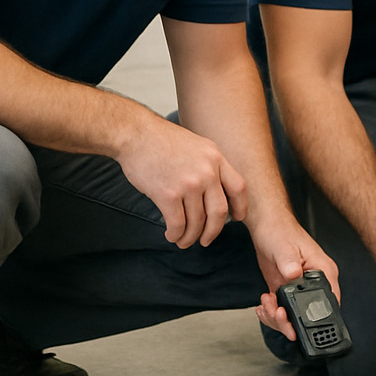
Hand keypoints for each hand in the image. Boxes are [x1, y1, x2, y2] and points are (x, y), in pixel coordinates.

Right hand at [116, 115, 247, 248]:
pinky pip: (178, 224)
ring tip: (184, 241)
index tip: (237, 219)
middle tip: (206, 240)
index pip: (238, 188)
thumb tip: (215, 192)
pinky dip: (176, 234)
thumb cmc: (161, 140)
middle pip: (219, 212)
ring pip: (197, 222)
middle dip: (213, 231)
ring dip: (190, 237)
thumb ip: (209, 165)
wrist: (135, 134)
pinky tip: (172, 235)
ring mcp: (189, 183)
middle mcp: (207, 172)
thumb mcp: (197, 145)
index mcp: (216, 158)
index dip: (241, 207)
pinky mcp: (168, 194)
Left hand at [250, 209, 340, 341]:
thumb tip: (294, 276)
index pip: (329, 302)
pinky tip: (264, 306)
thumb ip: (290, 263)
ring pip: (294, 316)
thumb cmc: (280, 230)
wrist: (267, 226)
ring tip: (267, 304)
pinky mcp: (287, 290)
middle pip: (310, 315)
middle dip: (289, 320)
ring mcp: (301, 287)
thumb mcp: (284, 247)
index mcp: (323, 271)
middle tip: (276, 312)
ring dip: (277, 318)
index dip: (315, 318)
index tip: (296, 321)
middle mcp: (315, 282)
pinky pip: (283, 310)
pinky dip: (272, 314)